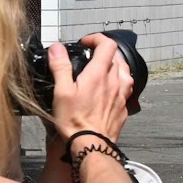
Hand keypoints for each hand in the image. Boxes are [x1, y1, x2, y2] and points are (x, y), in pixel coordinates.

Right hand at [49, 35, 133, 149]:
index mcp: (100, 74)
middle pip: (116, 57)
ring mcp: (123, 94)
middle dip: (103, 52)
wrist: (92, 144)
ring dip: (113, 66)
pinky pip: (125, 88)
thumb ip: (60, 67)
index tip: (85, 42)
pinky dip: (117, 82)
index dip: (97, 38)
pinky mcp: (124, 106)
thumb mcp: (61, 91)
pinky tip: (106, 90)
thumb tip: (57, 48)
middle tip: (88, 57)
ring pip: (124, 71)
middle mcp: (116, 81)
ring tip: (99, 71)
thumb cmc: (75, 121)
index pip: (108, 45)